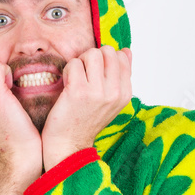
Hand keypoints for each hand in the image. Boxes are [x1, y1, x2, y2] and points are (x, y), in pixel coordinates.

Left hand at [41, 45, 131, 170]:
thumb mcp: (110, 100)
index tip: (96, 75)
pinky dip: (67, 71)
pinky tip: (67, 86)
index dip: (105, 60)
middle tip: (84, 73)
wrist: (68, 144)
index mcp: (125, 94)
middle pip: (108, 51)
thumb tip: (127, 51)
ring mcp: (97, 92)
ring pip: (91, 54)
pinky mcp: (78, 91)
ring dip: (80, 62)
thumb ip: (120, 75)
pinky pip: (74, 64)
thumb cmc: (85, 120)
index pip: (122, 56)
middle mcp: (114, 93)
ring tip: (76, 78)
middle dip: (93, 56)